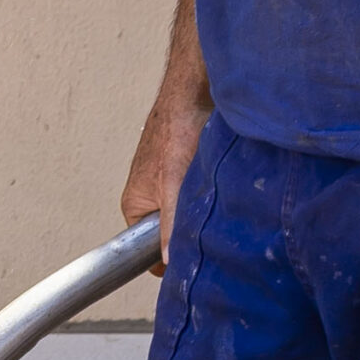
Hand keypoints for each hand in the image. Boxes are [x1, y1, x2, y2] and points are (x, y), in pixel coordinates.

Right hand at [122, 89, 210, 265]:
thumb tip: (166, 262)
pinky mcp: (189, 173)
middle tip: (213, 234)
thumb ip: (167, 226)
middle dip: (189, 235)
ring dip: (203, 215)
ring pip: (187, 215)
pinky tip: (225, 191)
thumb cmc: (174, 133)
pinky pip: (199, 197)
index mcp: (134, 204)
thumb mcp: (171, 186)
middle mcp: (150, 197)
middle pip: (170, 233)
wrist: (193, 95)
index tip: (192, 264)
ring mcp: (170, 185)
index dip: (167, 258)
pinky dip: (211, 197)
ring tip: (220, 207)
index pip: (147, 248)